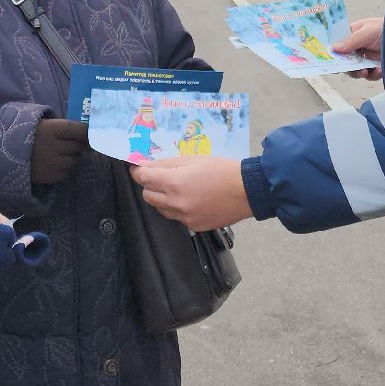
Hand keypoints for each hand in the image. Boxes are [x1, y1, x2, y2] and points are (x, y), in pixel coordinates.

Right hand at [31, 118, 89, 185]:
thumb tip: (86, 131)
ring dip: (71, 157)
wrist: (3, 153)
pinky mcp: (50, 177)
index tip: (90, 133)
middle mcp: (54, 147)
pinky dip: (63, 168)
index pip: (80, 130)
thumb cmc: (27, 134)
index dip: (87, 132)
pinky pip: (66, 172)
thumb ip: (62, 126)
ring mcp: (53, 164)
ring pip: (74, 160)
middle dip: (78, 144)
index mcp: (52, 129)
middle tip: (71, 143)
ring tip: (59, 153)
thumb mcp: (42, 123)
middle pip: (79, 146)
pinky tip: (53, 163)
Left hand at [131, 156, 252, 231]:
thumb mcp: (193, 159)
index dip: (138, 172)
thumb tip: (145, 165)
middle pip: (148, 195)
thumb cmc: (221, 170)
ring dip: (162, 198)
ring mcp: (184, 217)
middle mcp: (176, 203)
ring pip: (160, 208)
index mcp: (174, 183)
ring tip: (178, 188)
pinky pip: (175, 217)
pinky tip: (190, 199)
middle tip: (161, 177)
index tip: (139, 168)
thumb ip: (166, 164)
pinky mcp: (193, 226)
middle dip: (150, 185)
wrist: (246, 191)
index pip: (143, 178)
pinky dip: (177, 208)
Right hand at [334, 16, 383, 80]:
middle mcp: (357, 47)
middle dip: (345, 66)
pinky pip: (369, 75)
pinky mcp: (376, 67)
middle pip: (344, 60)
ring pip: (354, 70)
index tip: (328, 59)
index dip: (332, 52)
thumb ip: (352, 40)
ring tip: (365, 71)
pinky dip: (372, 75)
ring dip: (358, 73)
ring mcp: (366, 58)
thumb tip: (334, 48)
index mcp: (352, 35)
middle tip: (347, 69)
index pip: (337, 44)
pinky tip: (379, 70)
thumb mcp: (368, 31)